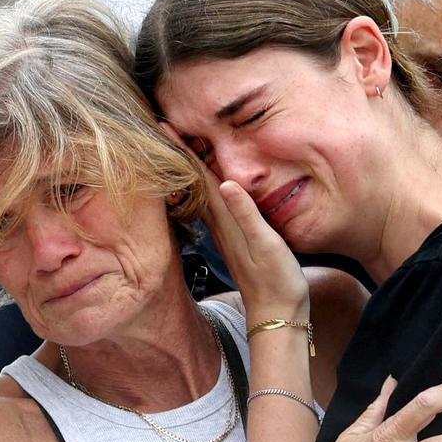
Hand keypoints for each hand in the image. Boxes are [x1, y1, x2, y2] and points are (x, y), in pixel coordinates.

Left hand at [161, 123, 307, 316]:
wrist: (277, 314)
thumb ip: (247, 214)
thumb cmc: (276, 280)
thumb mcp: (266, 245)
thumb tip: (226, 183)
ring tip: (179, 148)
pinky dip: (205, 188)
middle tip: (164, 128)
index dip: (183, 151)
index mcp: (226, 219)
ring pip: (201, 193)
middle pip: (195, 182)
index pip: (199, 178)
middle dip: (180, 154)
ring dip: (190, 170)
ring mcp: (225, 232)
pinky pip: (213, 205)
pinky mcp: (233, 239)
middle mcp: (220, 224)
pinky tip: (206, 185)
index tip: (163, 128)